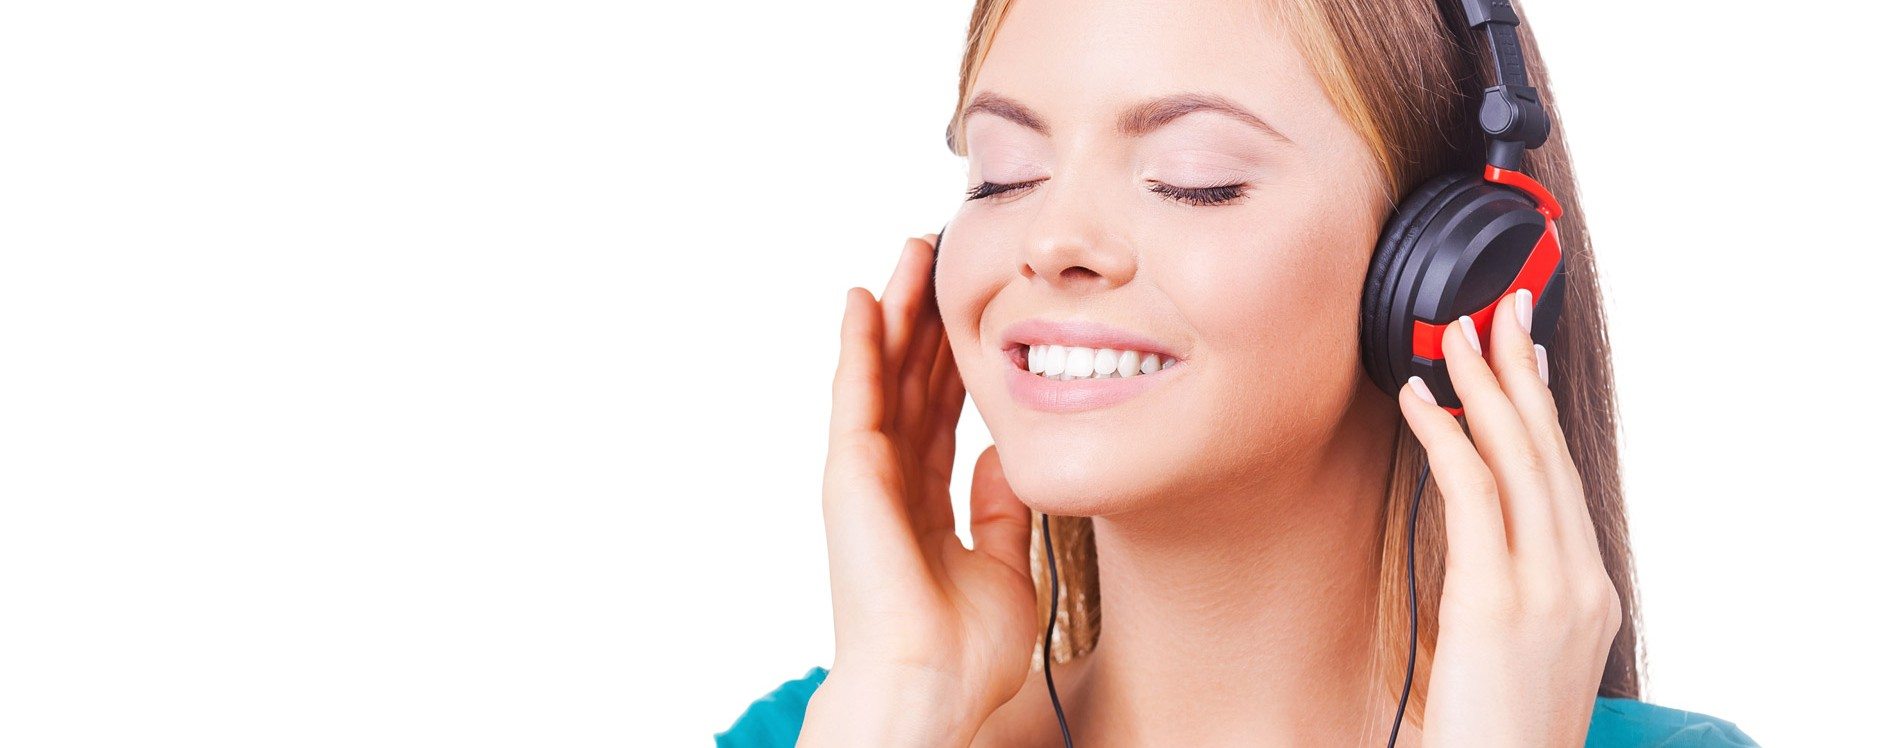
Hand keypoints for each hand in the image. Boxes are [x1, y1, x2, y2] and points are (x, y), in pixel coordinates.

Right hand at [799, 235, 1038, 746]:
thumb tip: (1002, 462)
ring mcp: (867, 475)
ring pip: (883, 373)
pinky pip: (856, 395)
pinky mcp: (850, 474)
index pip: (942, 410)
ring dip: (896, 310)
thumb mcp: (1005, 568)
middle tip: (940, 254)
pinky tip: (865, 298)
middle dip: (926, 317)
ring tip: (911, 252)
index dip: (956, 357)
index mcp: (925, 501)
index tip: (975, 308)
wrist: (928, 688)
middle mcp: (891, 480)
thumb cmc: (961, 652)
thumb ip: (1001, 513)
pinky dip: (860, 344)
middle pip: (911, 379)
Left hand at [1398, 289, 1620, 746]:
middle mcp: (1578, 580)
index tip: (1523, 354)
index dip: (1540, 409)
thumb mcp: (1520, 655)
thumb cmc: (1501, 733)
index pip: (1562, 479)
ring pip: (1519, 460)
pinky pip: (1472, 495)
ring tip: (1457, 331)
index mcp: (1588, 592)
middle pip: (1549, 453)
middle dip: (1520, 371)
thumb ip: (1511, 594)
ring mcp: (1547, 589)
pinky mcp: (1498, 602)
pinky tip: (1424, 398)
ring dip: (1485, 385)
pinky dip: (1448, 437)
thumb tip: (1476, 544)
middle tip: (1499, 307)